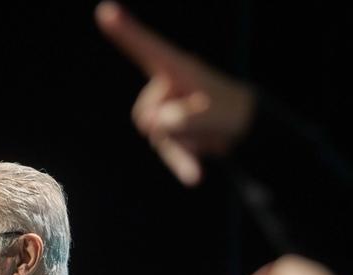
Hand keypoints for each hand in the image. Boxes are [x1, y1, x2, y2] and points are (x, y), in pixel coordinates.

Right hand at [96, 1, 255, 185]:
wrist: (246, 128)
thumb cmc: (232, 110)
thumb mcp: (214, 112)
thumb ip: (185, 117)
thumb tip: (156, 124)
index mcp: (176, 68)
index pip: (147, 48)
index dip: (126, 31)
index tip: (106, 11)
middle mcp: (165, 87)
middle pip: (146, 112)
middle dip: (171, 124)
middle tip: (205, 121)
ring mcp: (165, 112)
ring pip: (156, 135)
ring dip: (185, 141)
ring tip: (211, 134)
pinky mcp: (170, 133)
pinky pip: (168, 153)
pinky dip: (182, 164)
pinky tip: (196, 179)